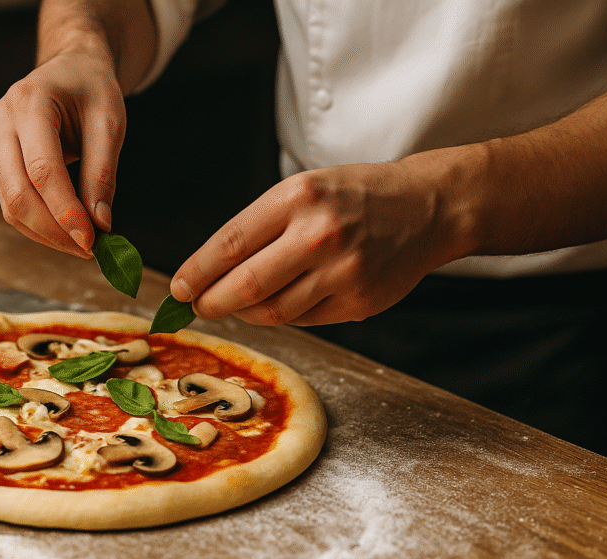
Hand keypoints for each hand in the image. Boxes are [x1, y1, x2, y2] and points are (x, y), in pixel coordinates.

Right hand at [0, 51, 125, 257]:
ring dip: (46, 233)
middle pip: (17, 193)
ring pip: (10, 204)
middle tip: (90, 250)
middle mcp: (2, 121)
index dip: (65, 211)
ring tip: (83, 245)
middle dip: (53, 230)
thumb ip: (102, 173)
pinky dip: (39, 224)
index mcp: (29, 102)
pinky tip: (67, 232)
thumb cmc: (92, 89)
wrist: (70, 69)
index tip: (92, 240)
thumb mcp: (109, 122)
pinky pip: (12, 202)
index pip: (42, 170)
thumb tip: (100, 224)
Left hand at [170, 161, 468, 325]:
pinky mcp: (360, 301)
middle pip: (244, 287)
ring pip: (273, 312)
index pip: (229, 245)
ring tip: (238, 304)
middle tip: (198, 307)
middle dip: (212, 303)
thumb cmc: (355, 197)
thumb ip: (260, 228)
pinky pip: (305, 320)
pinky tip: (285, 300)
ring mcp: (343, 272)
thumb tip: (210, 274)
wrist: (428, 207)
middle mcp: (319, 235)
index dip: (196, 273)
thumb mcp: (304, 190)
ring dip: (246, 313)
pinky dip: (286, 315)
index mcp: (298, 197)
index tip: (178, 289)